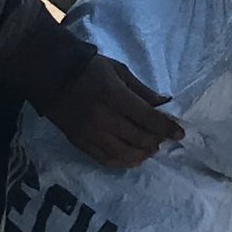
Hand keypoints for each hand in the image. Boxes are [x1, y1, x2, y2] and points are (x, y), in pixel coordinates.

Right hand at [41, 55, 183, 168]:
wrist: (51, 75)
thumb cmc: (90, 68)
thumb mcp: (119, 71)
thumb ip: (142, 90)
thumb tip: (164, 104)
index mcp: (114, 96)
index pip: (148, 118)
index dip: (167, 127)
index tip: (180, 132)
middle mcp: (103, 118)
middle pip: (139, 138)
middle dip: (157, 140)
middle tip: (164, 138)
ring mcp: (90, 133)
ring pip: (124, 154)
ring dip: (142, 154)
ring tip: (151, 149)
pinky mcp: (80, 142)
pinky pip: (105, 160)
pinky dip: (123, 162)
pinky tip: (133, 158)